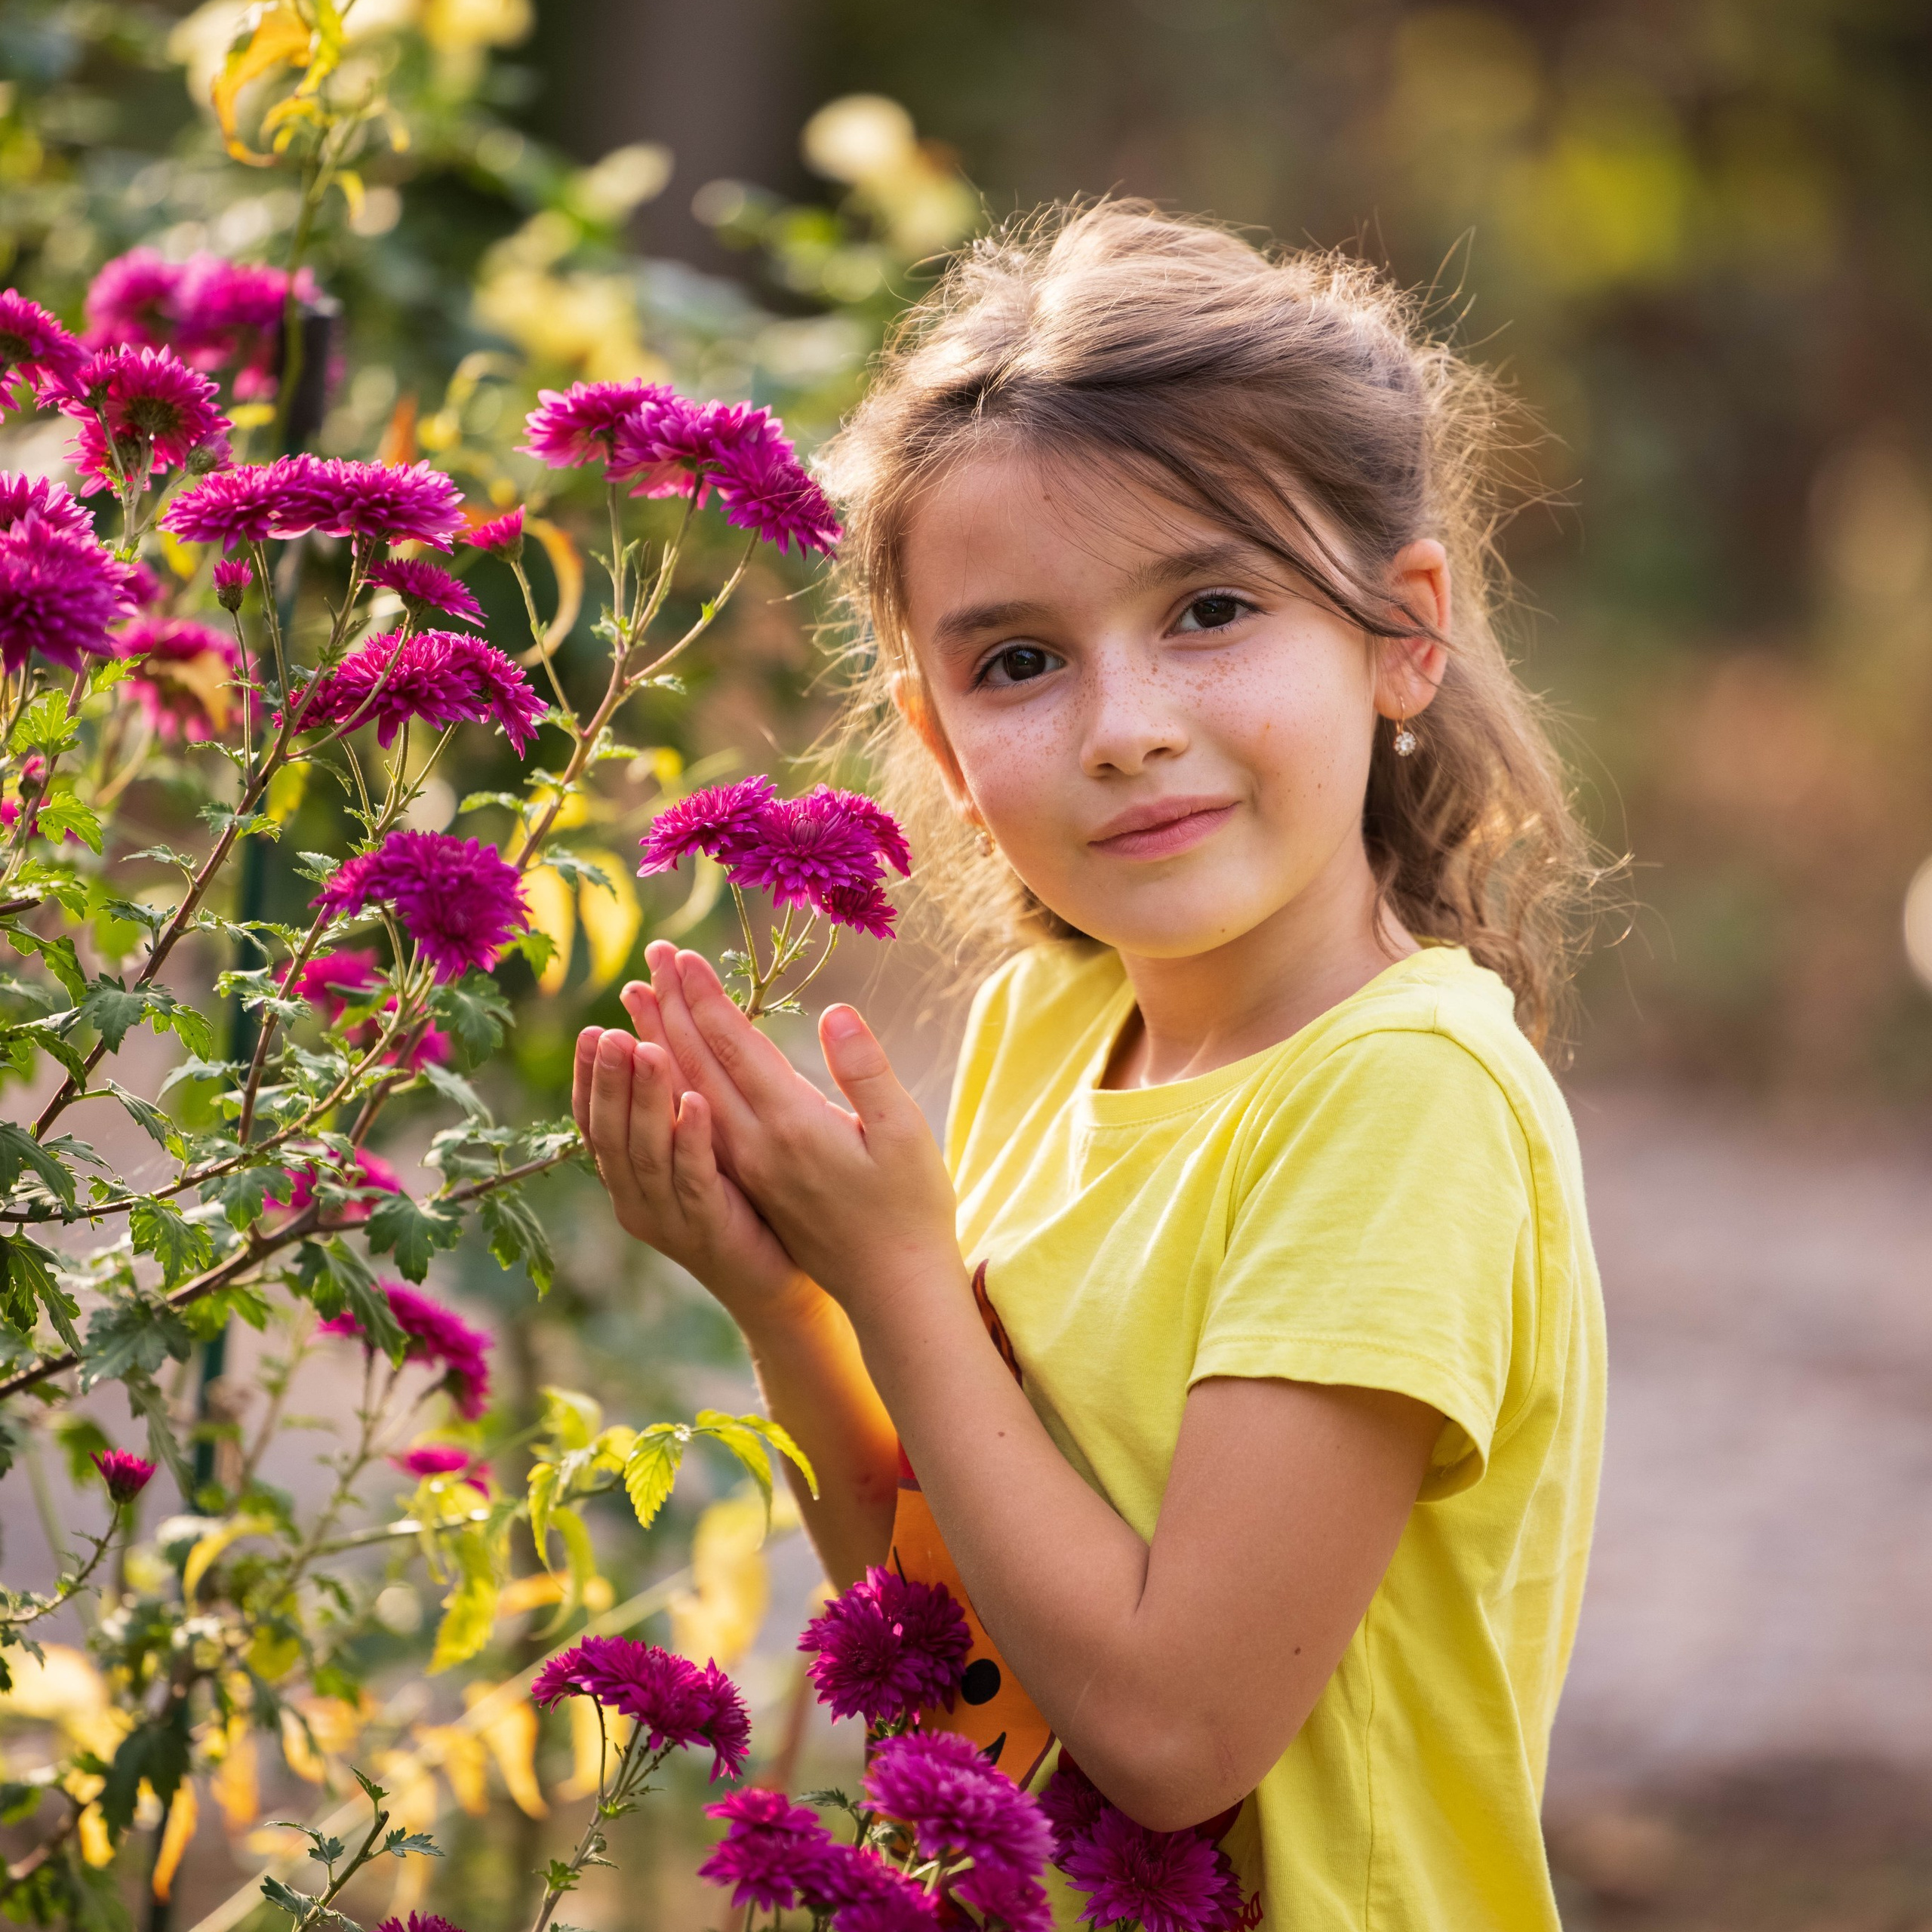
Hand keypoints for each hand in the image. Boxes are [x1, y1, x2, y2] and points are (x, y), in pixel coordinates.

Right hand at [571, 994, 810, 1326]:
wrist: (772, 1282)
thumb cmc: (735, 1207)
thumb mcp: (693, 1152)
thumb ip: (669, 1110)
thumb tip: (657, 1041)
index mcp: (627, 1179)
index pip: (594, 1123)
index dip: (589, 1078)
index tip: (593, 1031)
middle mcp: (637, 1200)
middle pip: (611, 1134)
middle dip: (609, 1080)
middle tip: (612, 1032)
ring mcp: (670, 1218)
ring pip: (646, 1153)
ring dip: (645, 1099)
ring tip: (647, 1049)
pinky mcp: (710, 1227)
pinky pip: (695, 1179)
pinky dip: (691, 1139)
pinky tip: (695, 1101)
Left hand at [642, 941, 963, 1321]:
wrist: (892, 1288)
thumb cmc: (911, 1206)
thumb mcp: (905, 1133)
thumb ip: (867, 1071)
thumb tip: (836, 1012)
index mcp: (791, 1124)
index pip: (735, 1046)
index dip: (706, 998)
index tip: (681, 956)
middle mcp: (755, 1145)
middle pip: (698, 1063)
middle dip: (672, 1006)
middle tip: (651, 957)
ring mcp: (745, 1167)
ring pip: (686, 1093)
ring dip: (659, 1043)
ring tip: (634, 1003)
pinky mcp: (747, 1184)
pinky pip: (693, 1125)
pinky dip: (669, 1088)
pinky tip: (659, 1070)